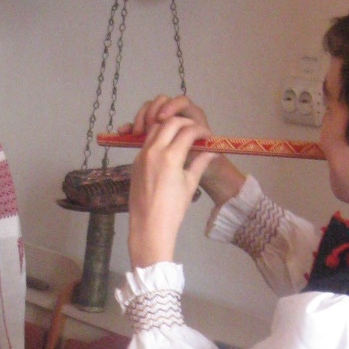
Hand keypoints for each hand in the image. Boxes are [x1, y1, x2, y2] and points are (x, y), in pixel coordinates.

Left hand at [124, 95, 244, 207]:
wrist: (149, 225)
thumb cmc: (173, 209)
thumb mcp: (190, 184)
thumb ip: (200, 164)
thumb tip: (212, 153)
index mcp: (171, 157)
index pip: (188, 131)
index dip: (200, 130)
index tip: (207, 135)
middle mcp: (154, 151)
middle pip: (170, 122)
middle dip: (185, 123)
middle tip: (195, 130)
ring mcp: (142, 155)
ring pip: (155, 128)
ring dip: (169, 127)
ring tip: (181, 135)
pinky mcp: (135, 161)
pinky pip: (147, 142)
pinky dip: (158, 138)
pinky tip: (167, 147)